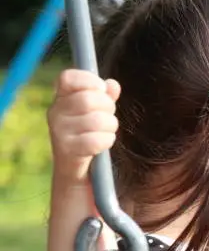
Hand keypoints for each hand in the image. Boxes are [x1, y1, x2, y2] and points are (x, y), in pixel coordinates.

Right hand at [47, 69, 120, 183]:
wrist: (77, 172)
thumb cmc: (89, 136)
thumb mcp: (97, 112)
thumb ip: (105, 96)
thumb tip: (112, 84)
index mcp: (60, 98)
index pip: (68, 78)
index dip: (89, 80)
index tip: (101, 89)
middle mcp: (54, 113)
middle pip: (89, 99)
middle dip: (108, 107)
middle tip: (108, 116)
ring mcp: (58, 132)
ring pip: (97, 120)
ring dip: (110, 126)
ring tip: (106, 132)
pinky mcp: (66, 150)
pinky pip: (96, 140)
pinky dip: (107, 141)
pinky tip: (103, 144)